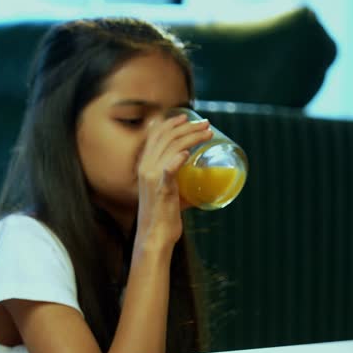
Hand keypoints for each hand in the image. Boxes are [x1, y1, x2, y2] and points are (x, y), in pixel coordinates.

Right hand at [136, 114, 211, 248]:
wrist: (154, 234)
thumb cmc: (163, 215)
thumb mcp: (166, 190)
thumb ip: (178, 180)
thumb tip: (201, 176)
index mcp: (144, 165)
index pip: (154, 135)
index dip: (170, 122)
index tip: (186, 117)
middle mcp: (145, 168)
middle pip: (166, 137)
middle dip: (187, 126)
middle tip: (206, 124)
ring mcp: (152, 178)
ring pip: (172, 148)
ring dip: (192, 136)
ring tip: (208, 133)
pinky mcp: (162, 190)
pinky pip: (168, 170)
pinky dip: (177, 160)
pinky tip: (187, 154)